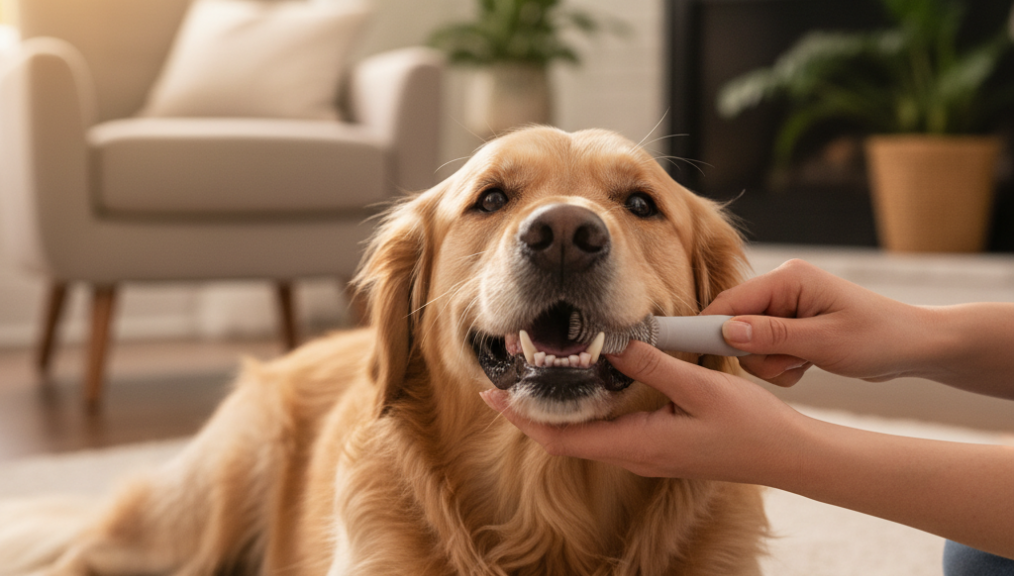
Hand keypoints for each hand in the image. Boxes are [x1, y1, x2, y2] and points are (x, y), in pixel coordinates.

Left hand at [480, 341, 803, 482]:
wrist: (788, 456)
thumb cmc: (749, 426)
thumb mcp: (698, 387)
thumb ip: (652, 366)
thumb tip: (613, 344)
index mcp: (639, 445)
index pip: (563, 438)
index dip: (524, 419)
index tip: (494, 397)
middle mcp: (636, 455)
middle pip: (566, 440)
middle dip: (530, 416)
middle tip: (499, 388)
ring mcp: (647, 454)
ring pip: (586, 437)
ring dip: (554, 416)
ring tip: (530, 388)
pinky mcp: (660, 447)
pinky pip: (607, 434)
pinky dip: (584, 415)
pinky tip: (584, 394)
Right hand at [702, 259, 927, 385]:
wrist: (916, 347)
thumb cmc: (879, 338)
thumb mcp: (824, 342)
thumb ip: (772, 336)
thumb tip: (726, 332)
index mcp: (788, 279)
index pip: (730, 301)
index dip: (711, 328)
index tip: (695, 354)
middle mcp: (783, 288)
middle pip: (736, 325)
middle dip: (757, 354)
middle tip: (790, 365)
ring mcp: (787, 308)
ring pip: (750, 344)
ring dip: (773, 364)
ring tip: (805, 366)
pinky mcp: (792, 326)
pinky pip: (767, 351)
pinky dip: (783, 366)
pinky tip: (809, 366)